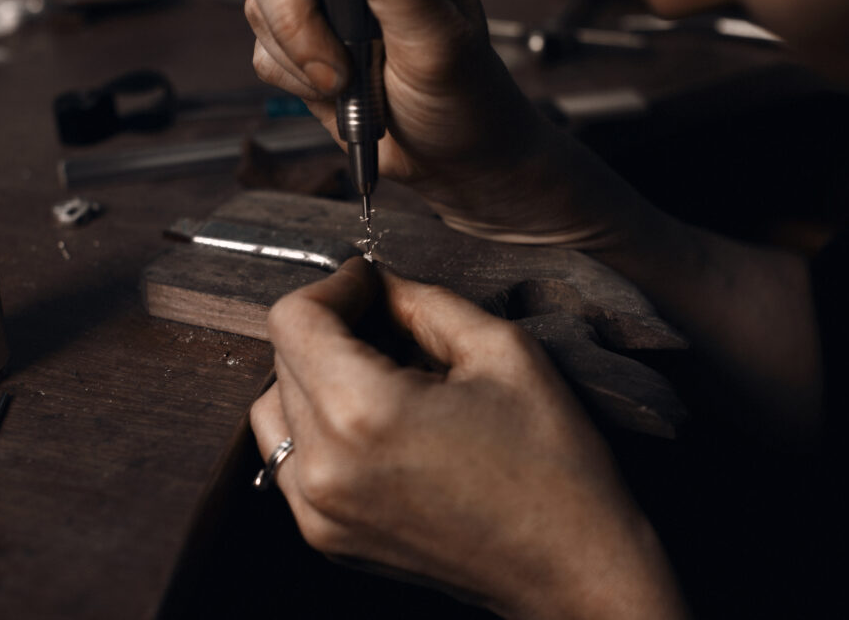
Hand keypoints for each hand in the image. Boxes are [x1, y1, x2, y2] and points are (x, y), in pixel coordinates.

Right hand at [241, 0, 641, 247]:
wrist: (452, 161)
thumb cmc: (464, 97)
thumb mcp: (437, 37)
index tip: (334, 9)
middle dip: (294, 19)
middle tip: (341, 67)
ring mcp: (321, 6)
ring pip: (261, 11)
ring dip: (304, 61)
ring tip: (358, 81)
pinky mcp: (299, 48)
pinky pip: (265, 56)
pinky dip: (299, 85)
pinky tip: (343, 93)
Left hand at [250, 258, 686, 618]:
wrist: (571, 567)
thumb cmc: (552, 462)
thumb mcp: (501, 350)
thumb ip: (423, 301)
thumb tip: (376, 283)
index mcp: (363, 413)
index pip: (294, 320)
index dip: (335, 286)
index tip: (371, 282)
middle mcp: (323, 468)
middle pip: (284, 359)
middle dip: (333, 326)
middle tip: (390, 320)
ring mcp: (317, 512)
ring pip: (277, 407)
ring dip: (317, 374)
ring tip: (381, 371)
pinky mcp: (325, 536)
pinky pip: (293, 458)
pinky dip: (319, 424)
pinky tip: (377, 420)